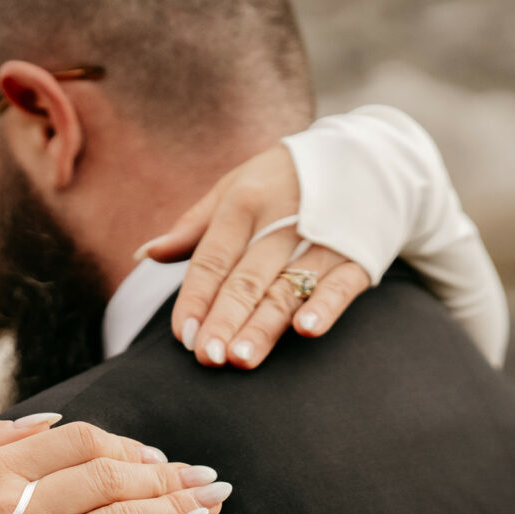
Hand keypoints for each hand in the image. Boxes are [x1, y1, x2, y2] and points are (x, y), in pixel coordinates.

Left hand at [137, 144, 369, 367]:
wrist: (369, 156)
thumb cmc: (285, 179)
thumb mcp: (236, 187)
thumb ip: (193, 227)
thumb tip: (145, 254)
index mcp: (244, 202)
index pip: (213, 258)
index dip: (196, 297)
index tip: (183, 335)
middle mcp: (281, 220)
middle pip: (247, 278)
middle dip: (226, 319)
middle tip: (208, 358)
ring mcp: (323, 236)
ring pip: (287, 287)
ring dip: (265, 324)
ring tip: (242, 357)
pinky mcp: (358, 253)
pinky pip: (340, 283)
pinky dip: (324, 305)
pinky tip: (305, 330)